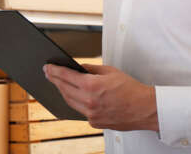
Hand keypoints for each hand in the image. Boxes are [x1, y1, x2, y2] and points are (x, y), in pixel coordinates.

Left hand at [44, 63, 158, 131]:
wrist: (143, 108)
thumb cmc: (130, 89)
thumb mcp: (109, 71)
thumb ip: (91, 69)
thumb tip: (77, 67)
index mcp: (92, 86)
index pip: (66, 77)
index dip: (54, 71)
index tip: (47, 67)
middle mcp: (89, 102)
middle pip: (64, 89)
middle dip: (54, 80)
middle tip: (48, 73)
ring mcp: (91, 114)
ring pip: (69, 101)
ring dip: (62, 91)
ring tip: (57, 83)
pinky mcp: (95, 123)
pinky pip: (80, 110)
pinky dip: (75, 101)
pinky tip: (73, 95)